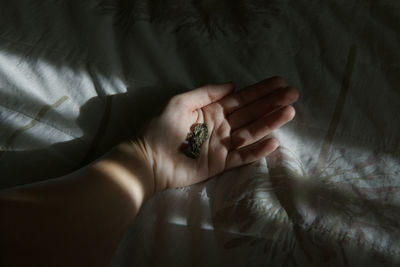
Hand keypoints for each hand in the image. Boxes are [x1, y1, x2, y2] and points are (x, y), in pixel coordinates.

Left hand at [129, 76, 298, 192]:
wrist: (149, 159)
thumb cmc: (160, 128)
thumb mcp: (180, 102)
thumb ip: (206, 93)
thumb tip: (233, 84)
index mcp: (212, 110)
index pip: (242, 98)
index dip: (260, 90)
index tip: (280, 82)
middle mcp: (221, 126)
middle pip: (251, 113)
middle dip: (271, 103)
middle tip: (293, 94)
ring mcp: (222, 145)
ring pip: (251, 132)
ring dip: (270, 123)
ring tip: (289, 112)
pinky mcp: (220, 164)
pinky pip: (243, 157)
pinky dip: (257, 151)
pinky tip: (274, 142)